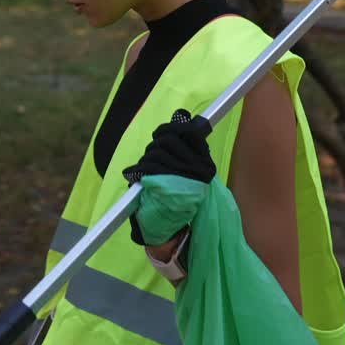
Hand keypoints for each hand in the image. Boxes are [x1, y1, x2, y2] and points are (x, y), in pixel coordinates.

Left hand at [123, 109, 214, 250]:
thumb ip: (184, 145)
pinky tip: (139, 176)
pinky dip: (140, 169)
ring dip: (145, 161)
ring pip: (156, 153)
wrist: (172, 228)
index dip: (171, 128)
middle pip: (168, 139)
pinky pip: (150, 167)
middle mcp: (199, 168)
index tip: (161, 134)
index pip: (190, 131)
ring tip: (146, 172)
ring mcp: (185, 178)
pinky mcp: (169, 187)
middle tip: (151, 159)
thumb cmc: (177, 196)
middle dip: (154, 147)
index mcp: (204, 161)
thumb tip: (183, 115)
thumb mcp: (186, 169)